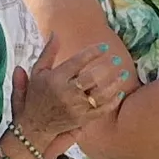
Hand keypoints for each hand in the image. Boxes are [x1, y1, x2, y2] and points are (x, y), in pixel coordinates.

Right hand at [6, 40, 131, 148]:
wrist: (34, 125)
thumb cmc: (36, 95)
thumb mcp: (37, 72)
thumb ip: (48, 52)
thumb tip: (55, 33)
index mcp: (56, 78)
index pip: (78, 61)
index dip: (93, 52)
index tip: (105, 47)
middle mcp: (67, 93)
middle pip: (92, 77)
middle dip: (107, 67)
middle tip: (117, 58)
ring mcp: (76, 108)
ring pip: (100, 94)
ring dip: (114, 83)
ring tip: (124, 73)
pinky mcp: (82, 120)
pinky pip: (101, 110)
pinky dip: (112, 102)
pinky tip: (119, 92)